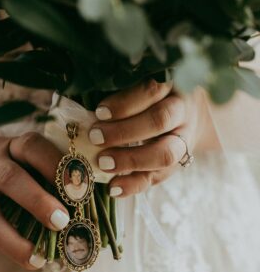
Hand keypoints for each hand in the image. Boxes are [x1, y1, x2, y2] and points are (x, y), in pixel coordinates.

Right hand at [0, 133, 69, 269]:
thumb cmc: (5, 165)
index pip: (33, 147)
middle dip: (37, 201)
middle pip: (10, 178)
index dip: (55, 163)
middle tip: (63, 220)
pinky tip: (29, 259)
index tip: (81, 185)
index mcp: (13, 147)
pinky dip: (6, 248)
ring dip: (14, 238)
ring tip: (39, 256)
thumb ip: (48, 173)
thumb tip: (92, 204)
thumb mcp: (22, 157)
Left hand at [89, 80, 218, 196]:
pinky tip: (113, 188)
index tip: (99, 112)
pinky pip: (159, 177)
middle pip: (159, 121)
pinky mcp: (178, 164)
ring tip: (102, 163)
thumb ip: (118, 90)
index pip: (152, 90)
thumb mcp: (140, 83)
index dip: (125, 103)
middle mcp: (182, 111)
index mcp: (171, 84)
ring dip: (131, 160)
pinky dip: (134, 185)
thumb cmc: (150, 95)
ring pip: (165, 153)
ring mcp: (183, 140)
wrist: (187, 114)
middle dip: (124, 131)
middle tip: (95, 137)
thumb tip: (84, 106)